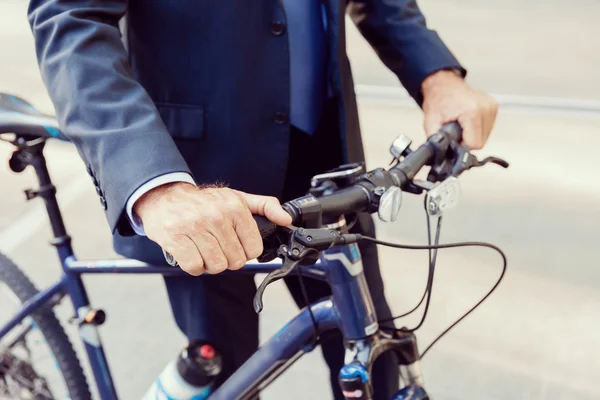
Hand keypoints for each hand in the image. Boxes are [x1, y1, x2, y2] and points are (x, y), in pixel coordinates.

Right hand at [134, 182, 291, 275]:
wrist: (164, 197)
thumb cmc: (203, 202)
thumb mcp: (237, 197)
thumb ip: (265, 206)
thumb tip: (286, 219)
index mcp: (234, 207)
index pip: (253, 248)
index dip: (246, 251)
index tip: (236, 244)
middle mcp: (216, 216)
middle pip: (235, 261)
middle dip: (227, 258)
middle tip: (217, 246)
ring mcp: (194, 227)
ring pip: (216, 266)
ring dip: (211, 263)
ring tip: (204, 248)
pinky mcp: (176, 239)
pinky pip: (195, 267)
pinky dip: (195, 266)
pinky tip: (192, 252)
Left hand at [421, 70, 497, 149]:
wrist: (443, 84)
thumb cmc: (437, 100)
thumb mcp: (431, 123)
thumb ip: (436, 141)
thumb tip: (439, 156)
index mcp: (472, 112)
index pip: (475, 144)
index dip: (461, 146)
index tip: (454, 140)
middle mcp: (486, 108)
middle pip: (481, 141)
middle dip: (467, 140)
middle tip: (455, 131)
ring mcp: (491, 106)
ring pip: (485, 136)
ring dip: (472, 134)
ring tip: (461, 124)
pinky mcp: (494, 106)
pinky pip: (488, 127)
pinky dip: (477, 128)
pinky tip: (468, 120)